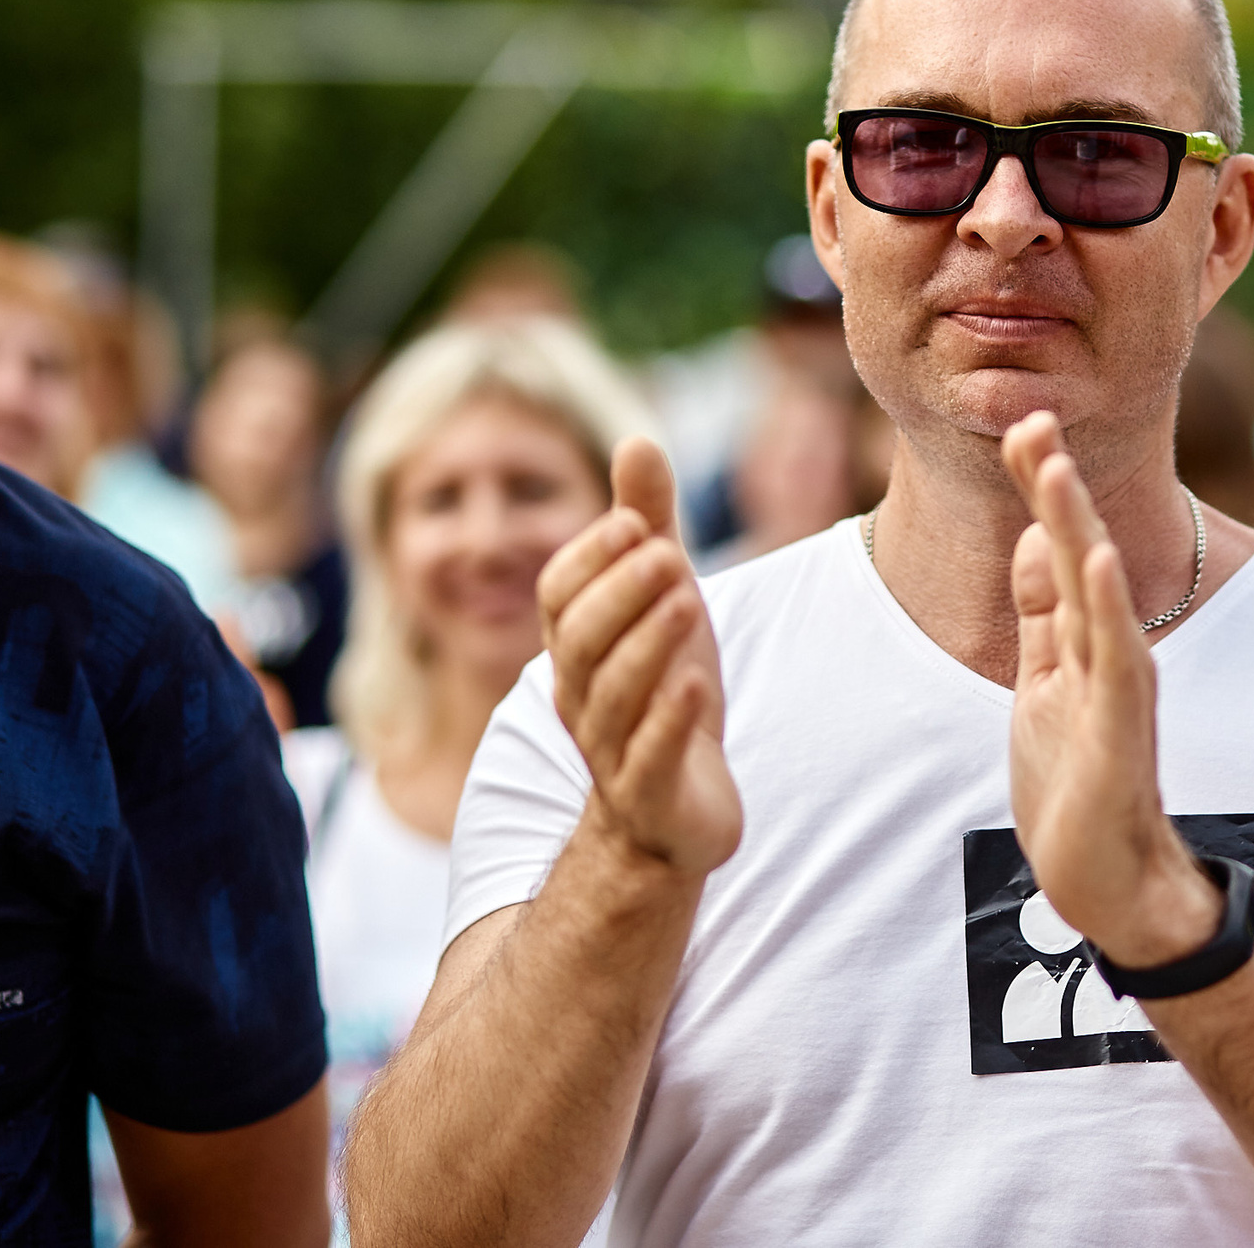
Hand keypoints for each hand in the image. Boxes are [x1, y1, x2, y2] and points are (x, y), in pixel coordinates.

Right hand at [537, 438, 740, 878]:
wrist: (678, 814)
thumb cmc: (665, 691)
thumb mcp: (664, 600)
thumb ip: (649, 525)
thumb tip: (638, 440)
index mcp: (576, 648)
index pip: (558, 595)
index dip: (590, 559)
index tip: (634, 522)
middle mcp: (580, 698)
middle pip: (579, 641)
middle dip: (620, 595)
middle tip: (668, 554)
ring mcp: (611, 751)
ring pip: (612, 697)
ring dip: (648, 646)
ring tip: (688, 602)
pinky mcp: (650, 796)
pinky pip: (648, 759)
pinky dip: (668, 722)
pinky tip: (695, 685)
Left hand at [1000, 412, 1219, 968]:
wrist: (1109, 882)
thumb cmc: (1077, 785)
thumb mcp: (1043, 684)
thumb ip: (1043, 616)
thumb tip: (1032, 537)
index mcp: (1079, 639)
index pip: (1055, 547)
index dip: (1038, 489)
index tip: (1019, 422)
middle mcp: (1104, 652)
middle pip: (1075, 553)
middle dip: (1053, 486)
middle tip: (1033, 416)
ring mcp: (1114, 689)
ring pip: (1091, 593)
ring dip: (1073, 526)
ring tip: (1054, 467)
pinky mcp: (1117, 732)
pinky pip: (1114, 659)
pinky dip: (1103, 607)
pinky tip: (1090, 558)